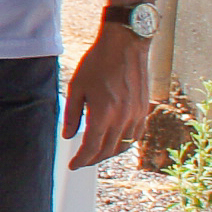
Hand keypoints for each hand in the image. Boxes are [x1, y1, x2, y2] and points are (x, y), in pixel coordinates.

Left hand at [64, 26, 150, 168]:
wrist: (125, 46)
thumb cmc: (97, 63)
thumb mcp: (76, 87)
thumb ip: (72, 115)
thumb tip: (68, 136)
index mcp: (104, 113)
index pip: (92, 147)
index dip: (81, 159)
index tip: (73, 165)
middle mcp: (123, 117)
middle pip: (108, 150)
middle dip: (93, 159)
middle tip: (81, 161)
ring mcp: (136, 114)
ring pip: (124, 145)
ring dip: (109, 154)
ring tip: (95, 154)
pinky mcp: (144, 109)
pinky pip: (135, 135)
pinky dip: (124, 143)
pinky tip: (114, 142)